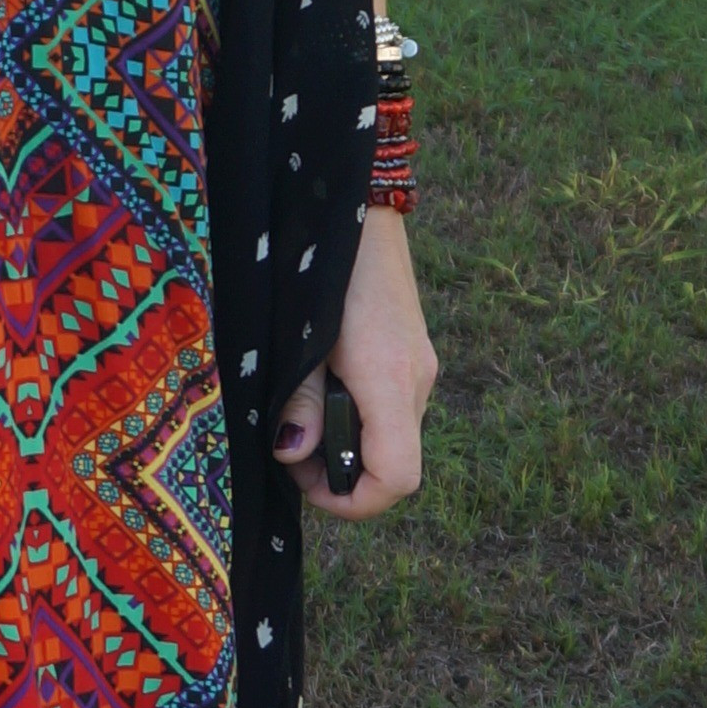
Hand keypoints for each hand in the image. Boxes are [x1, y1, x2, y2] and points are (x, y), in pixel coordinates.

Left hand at [274, 208, 435, 521]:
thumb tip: (293, 453)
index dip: (352, 501)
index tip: (304, 483)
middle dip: (339, 474)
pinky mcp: (412, 353)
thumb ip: (300, 398)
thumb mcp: (297, 338)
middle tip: (286, 450)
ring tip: (297, 415)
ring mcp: (420, 367)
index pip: (397, 478)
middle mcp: (416, 381)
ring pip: (391, 436)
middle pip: (393, 464)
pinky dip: (358, 417)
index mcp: (389, 381)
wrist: (356, 206)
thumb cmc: (318, 268)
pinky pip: (391, 407)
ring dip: (347, 443)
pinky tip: (320, 387)